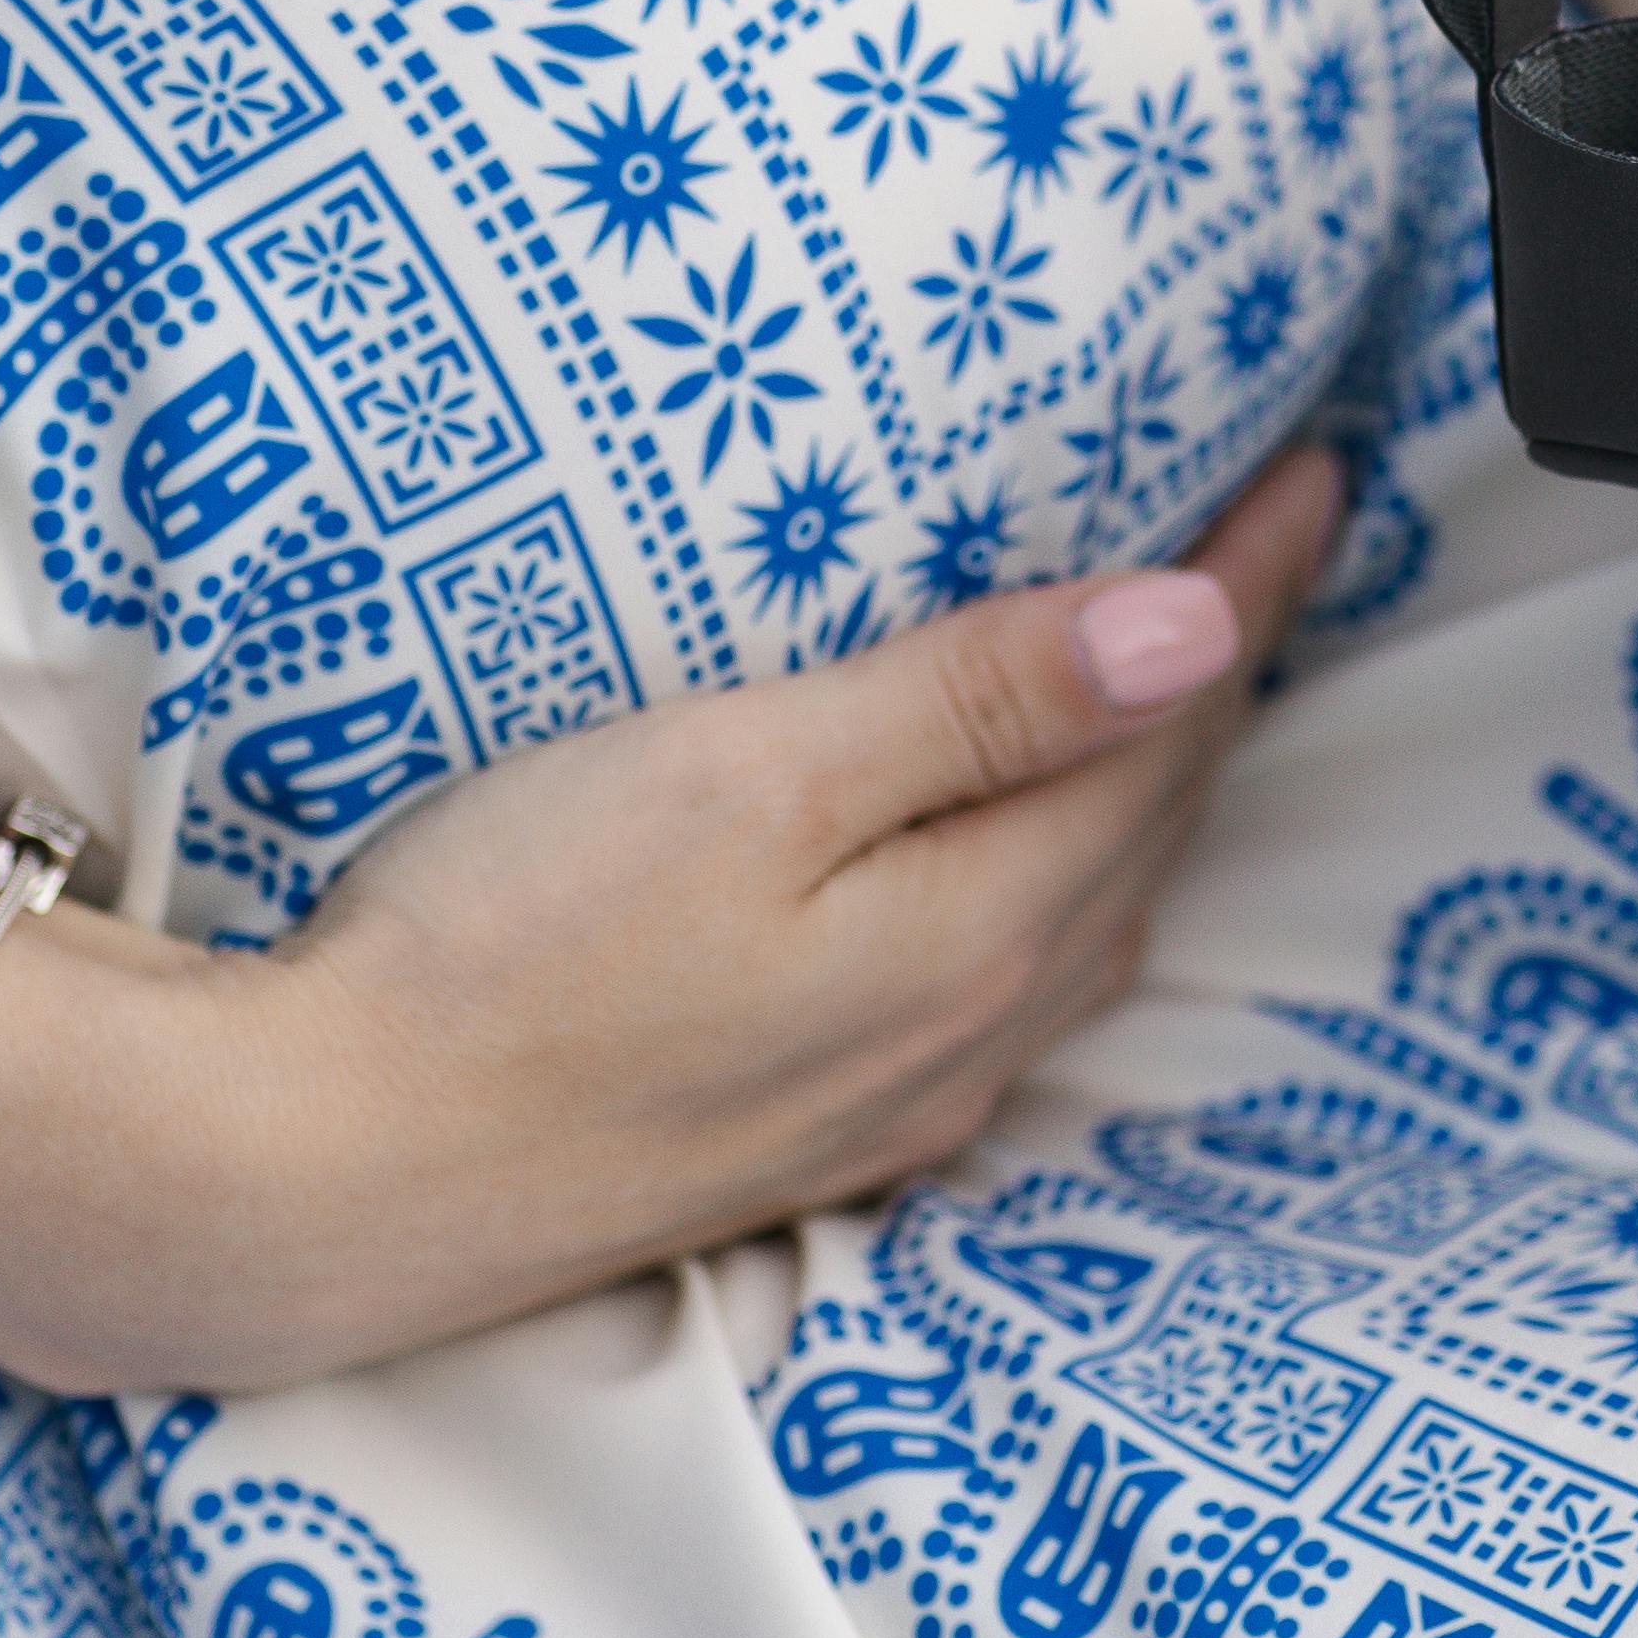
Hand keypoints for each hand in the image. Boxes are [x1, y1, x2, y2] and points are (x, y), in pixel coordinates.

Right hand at [0, 445, 1347, 1391]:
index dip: (1253, 588)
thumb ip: (977, 704)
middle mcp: (968, 1034)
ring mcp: (886, 1102)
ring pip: (1082, 916)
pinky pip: (990, 986)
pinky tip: (1003, 857)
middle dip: (1224, 685)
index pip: (1173, 729)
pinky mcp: (798, 1134)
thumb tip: (1204, 633)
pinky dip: (1041, 882)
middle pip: (1151, 830)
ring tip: (1173, 677)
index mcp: (981, 934)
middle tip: (1279, 541)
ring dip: (1142, 793)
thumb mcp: (751, 780)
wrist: (313, 1171)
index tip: (1323, 466)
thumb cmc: (508, 946)